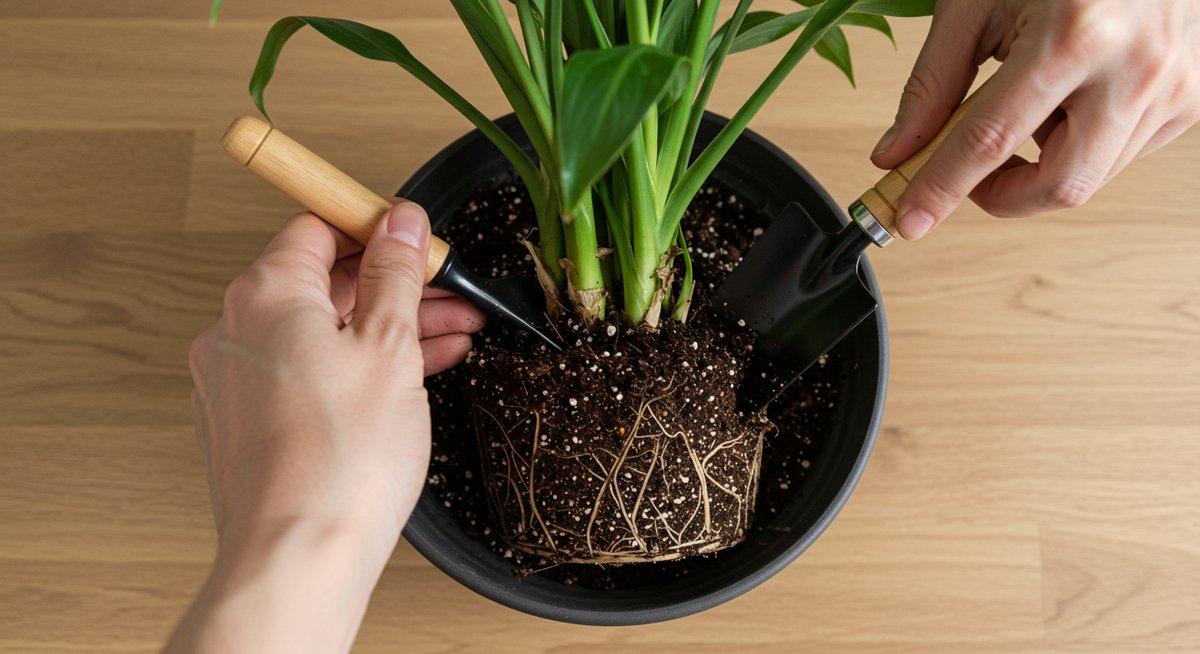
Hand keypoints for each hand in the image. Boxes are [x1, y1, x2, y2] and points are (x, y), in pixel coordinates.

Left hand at [167, 201, 484, 652]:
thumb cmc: (340, 460)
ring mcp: (236, 382)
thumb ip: (395, 274)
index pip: (317, 227)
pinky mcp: (247, 427)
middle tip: (448, 293)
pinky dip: (357, 368)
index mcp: (264, 296)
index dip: (375, 226)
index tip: (417, 238)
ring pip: (321, 332)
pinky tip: (409, 377)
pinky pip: (308, 374)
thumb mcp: (390, 345)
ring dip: (386, 328)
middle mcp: (236, 332)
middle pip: (323, 282)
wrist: (300, 555)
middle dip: (395, 285)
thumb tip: (400, 222)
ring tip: (450, 337)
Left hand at [872, 0, 1199, 238]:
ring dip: (1040, 164)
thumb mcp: (976, 4)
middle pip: (1059, 185)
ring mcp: (1172, 86)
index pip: (991, 139)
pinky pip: (1120, 157)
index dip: (943, 187)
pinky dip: (1079, 146)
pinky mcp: (1190, 99)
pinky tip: (1069, 99)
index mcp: (1075, 35)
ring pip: (1089, 177)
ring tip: (1025, 106)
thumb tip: (897, 152)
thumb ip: (932, 84)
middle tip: (967, 177)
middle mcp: (1135, 66)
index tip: (910, 219)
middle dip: (1002, 198)